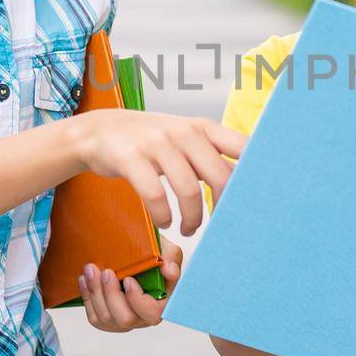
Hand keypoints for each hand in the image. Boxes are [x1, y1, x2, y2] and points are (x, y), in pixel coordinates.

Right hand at [70, 110, 245, 235]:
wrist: (100, 131)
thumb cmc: (151, 141)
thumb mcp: (185, 139)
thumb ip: (212, 156)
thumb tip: (246, 184)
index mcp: (203, 128)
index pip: (242, 147)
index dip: (254, 175)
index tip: (256, 199)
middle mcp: (184, 132)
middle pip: (220, 176)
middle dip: (223, 208)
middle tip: (220, 224)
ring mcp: (157, 143)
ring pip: (189, 190)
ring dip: (192, 219)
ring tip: (189, 228)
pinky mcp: (132, 158)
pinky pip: (155, 195)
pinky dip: (163, 215)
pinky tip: (164, 221)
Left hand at [80, 237, 183, 331]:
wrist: (134, 254)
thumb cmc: (152, 254)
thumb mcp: (166, 250)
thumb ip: (171, 257)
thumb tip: (168, 270)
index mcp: (162, 303)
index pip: (153, 313)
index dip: (137, 300)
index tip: (128, 279)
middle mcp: (144, 317)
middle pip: (125, 319)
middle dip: (111, 295)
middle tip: (105, 272)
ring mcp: (125, 320)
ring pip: (106, 318)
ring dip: (95, 293)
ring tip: (90, 269)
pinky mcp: (108, 320)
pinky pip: (95, 318)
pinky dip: (87, 299)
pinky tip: (84, 280)